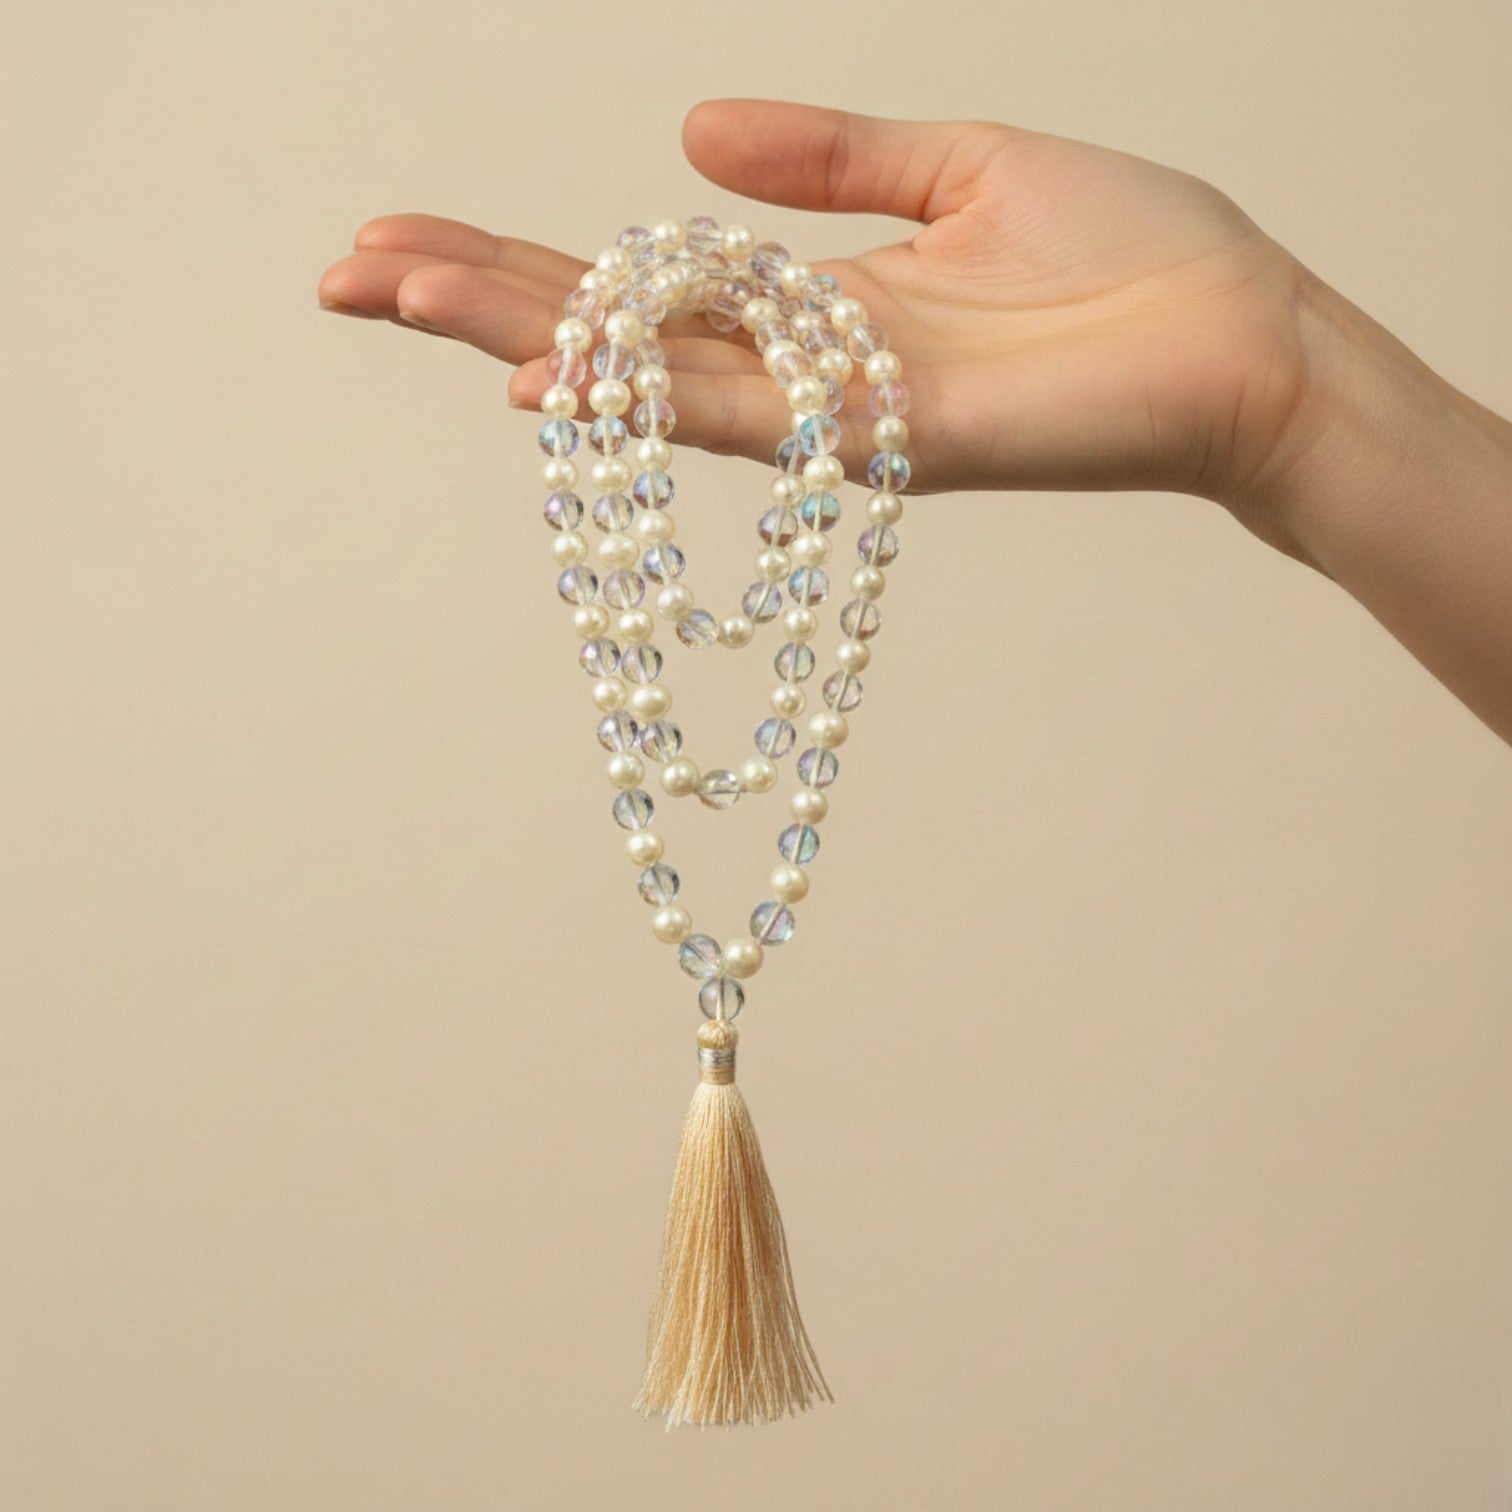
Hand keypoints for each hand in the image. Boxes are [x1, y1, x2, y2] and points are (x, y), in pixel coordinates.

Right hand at [315, 99, 1312, 531]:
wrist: (1243, 336)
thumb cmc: (1131, 254)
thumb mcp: (962, 164)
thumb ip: (829, 159)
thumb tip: (688, 134)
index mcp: (811, 305)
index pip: (637, 282)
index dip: (519, 261)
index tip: (404, 239)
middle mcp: (801, 371)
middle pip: (612, 339)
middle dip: (475, 305)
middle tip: (342, 276)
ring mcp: (837, 419)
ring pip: (645, 382)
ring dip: (515, 342)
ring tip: (391, 297)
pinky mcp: (890, 447)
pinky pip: (743, 421)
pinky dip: (638, 402)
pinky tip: (538, 384)